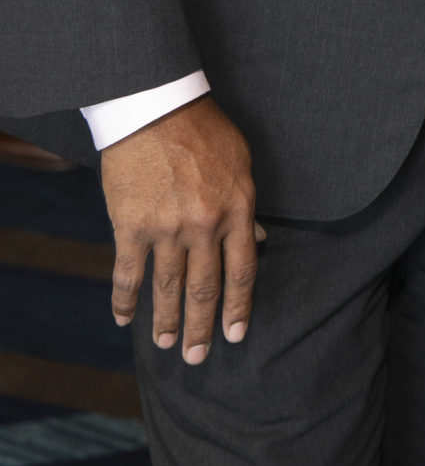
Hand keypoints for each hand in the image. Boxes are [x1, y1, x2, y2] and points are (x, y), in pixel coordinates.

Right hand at [100, 95, 261, 363]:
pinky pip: (129, 273)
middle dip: (202, 327)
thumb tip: (258, 241)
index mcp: (237, 210)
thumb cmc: (203, 130)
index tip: (235, 336)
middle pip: (205, 289)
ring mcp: (166, 229)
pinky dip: (125, 300)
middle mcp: (204, 226)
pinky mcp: (131, 226)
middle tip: (198, 358)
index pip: (242, 272)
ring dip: (167, 322)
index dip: (238, 309)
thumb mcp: (241, 163)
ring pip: (168, 288)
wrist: (156, 107)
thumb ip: (247, 206)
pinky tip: (125, 319)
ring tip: (167, 345)